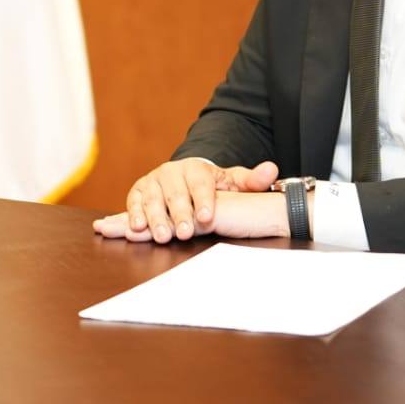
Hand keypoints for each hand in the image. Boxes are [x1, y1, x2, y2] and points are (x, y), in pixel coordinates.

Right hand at [93, 158, 278, 242]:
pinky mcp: (138, 190)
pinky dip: (133, 214)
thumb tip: (272, 170)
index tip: (207, 217)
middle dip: (178, 215)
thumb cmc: (212, 186)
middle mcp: (172, 171)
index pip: (201, 185)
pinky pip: (134, 202)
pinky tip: (135, 228)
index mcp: (197, 168)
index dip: (203, 201)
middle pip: (175, 194)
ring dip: (154, 218)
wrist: (184, 177)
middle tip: (182, 234)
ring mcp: (153, 180)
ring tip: (161, 235)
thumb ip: (252, 180)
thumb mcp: (233, 182)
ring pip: (152, 199)